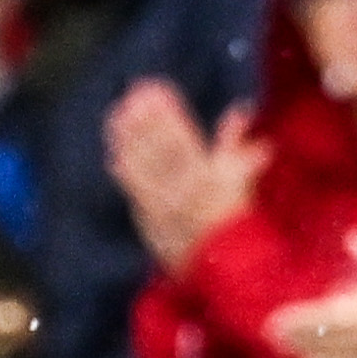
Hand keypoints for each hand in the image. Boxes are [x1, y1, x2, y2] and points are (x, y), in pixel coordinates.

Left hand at [107, 78, 253, 270]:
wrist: (228, 267)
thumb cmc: (237, 220)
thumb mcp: (242, 179)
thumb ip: (236, 145)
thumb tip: (241, 110)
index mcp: (210, 175)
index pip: (185, 138)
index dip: (168, 113)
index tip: (157, 90)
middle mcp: (185, 188)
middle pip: (161, 149)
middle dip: (146, 120)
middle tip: (133, 94)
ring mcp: (165, 206)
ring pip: (145, 168)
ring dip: (130, 140)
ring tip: (117, 114)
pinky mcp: (151, 222)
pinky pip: (136, 194)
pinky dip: (125, 173)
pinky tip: (113, 155)